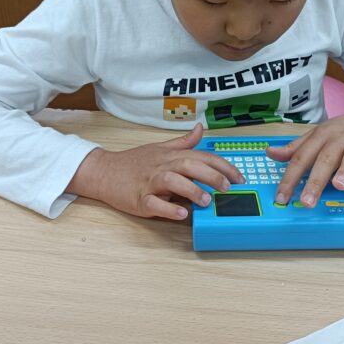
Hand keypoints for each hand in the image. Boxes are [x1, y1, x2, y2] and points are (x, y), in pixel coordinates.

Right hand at [65, 123, 244, 219]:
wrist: (104, 172)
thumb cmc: (134, 162)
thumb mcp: (160, 148)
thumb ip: (183, 142)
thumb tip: (201, 129)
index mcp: (170, 156)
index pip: (201, 157)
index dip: (222, 166)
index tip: (239, 177)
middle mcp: (162, 166)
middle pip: (189, 165)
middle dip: (211, 175)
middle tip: (228, 187)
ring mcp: (150, 183)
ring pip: (173, 182)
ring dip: (191, 190)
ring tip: (206, 201)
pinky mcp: (139, 199)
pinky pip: (154, 204)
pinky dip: (168, 209)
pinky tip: (182, 214)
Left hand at [267, 110, 343, 207]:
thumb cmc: (341, 132)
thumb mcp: (316, 136)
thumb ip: (295, 148)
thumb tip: (271, 153)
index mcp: (320, 136)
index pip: (301, 157)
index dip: (290, 178)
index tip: (281, 196)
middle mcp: (339, 139)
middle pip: (325, 158)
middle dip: (316, 180)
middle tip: (307, 200)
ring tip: (339, 186)